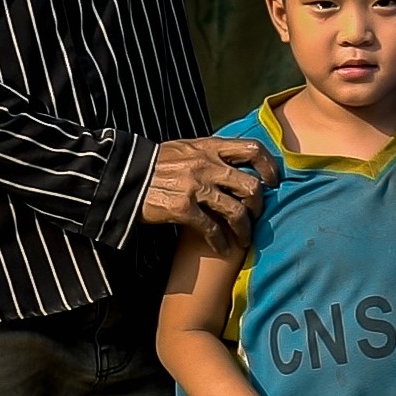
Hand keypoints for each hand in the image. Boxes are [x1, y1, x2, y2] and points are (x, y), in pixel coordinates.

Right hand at [143, 136, 277, 246]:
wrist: (122, 178)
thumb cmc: (153, 165)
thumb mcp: (183, 149)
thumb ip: (208, 154)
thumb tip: (231, 161)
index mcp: (208, 147)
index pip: (252, 149)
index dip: (269, 166)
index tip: (273, 182)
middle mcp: (206, 164)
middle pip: (250, 186)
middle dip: (258, 207)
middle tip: (256, 218)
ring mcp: (195, 186)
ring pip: (236, 211)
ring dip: (244, 230)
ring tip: (243, 240)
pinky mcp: (183, 207)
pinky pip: (212, 228)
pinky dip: (221, 242)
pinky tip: (222, 248)